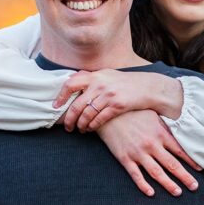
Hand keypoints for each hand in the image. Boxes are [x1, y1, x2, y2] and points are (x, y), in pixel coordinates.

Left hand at [55, 70, 182, 132]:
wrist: (147, 87)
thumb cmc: (125, 82)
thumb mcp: (107, 75)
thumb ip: (91, 78)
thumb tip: (72, 80)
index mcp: (95, 76)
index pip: (70, 84)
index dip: (61, 96)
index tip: (56, 106)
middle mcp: (100, 84)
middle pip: (76, 105)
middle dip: (69, 119)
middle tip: (68, 127)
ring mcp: (108, 95)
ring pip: (87, 114)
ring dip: (81, 125)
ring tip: (80, 130)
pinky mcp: (117, 105)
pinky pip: (99, 119)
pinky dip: (92, 126)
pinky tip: (90, 129)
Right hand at [96, 110, 201, 196]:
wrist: (108, 113)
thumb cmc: (132, 112)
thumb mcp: (153, 116)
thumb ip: (166, 127)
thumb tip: (181, 133)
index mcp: (160, 134)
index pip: (180, 150)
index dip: (191, 161)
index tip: (200, 170)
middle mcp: (151, 145)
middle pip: (172, 165)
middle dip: (185, 177)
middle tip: (194, 187)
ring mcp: (138, 153)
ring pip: (156, 173)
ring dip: (168, 184)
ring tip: (178, 192)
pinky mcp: (125, 158)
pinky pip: (136, 175)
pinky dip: (143, 185)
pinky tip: (151, 193)